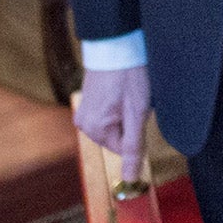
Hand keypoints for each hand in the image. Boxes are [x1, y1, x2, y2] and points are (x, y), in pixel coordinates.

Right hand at [76, 64, 151, 180]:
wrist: (116, 43)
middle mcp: (83, 124)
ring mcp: (84, 111)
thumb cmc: (129, 76)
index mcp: (94, 129)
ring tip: (128, 92)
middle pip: (118, 137)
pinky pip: (108, 113)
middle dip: (130, 122)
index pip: (125, 148)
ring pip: (114, 124)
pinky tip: (121, 89)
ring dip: (125, 113)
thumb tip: (131, 178)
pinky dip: (118, 105)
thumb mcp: (137, 112)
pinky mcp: (87, 101)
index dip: (138, 131)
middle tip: (134, 99)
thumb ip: (134, 147)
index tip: (139, 110)